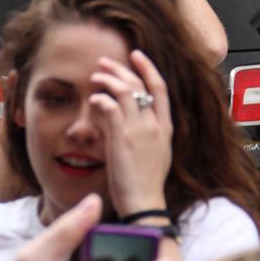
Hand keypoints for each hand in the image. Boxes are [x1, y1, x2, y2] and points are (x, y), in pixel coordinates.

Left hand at [90, 49, 172, 216]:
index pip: (159, 88)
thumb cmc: (145, 186)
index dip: (148, 68)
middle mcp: (154, 124)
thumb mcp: (153, 156)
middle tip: (104, 62)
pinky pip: (110, 106)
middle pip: (139, 84)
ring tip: (95, 77)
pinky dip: (101, 98)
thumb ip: (142, 135)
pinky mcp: (122, 137)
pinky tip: (94, 99)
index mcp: (165, 128)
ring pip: (124, 90)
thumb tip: (120, 119)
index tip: (136, 56)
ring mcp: (140, 129)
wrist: (144, 203)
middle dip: (121, 68)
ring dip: (108, 79)